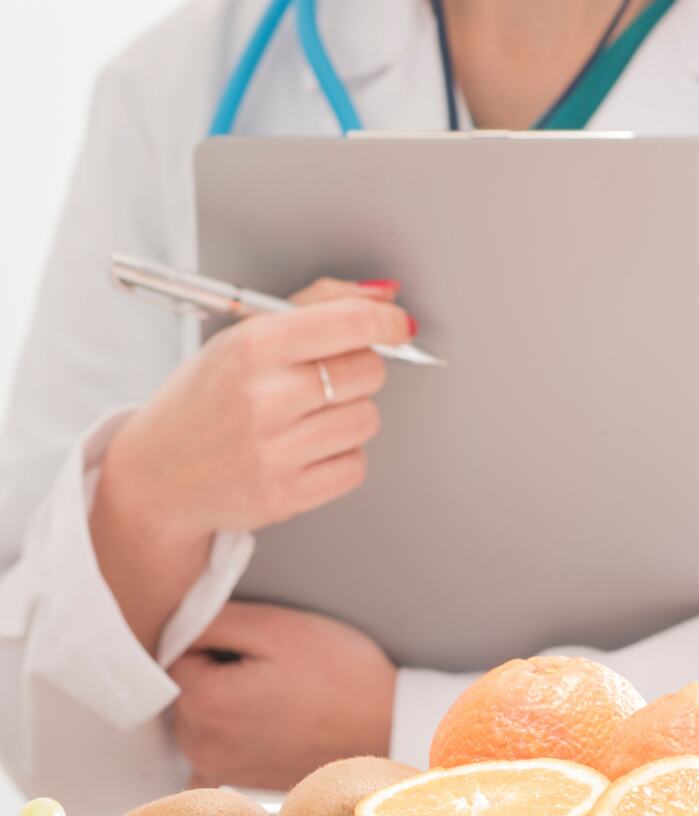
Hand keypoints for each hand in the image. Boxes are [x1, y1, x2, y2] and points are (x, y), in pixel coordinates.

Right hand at [102, 278, 410, 538]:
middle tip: (326, 377)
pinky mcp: (287, 494)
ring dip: (351, 414)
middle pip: (369, 370)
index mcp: (252, 347)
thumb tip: (382, 295)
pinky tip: (307, 449)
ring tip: (309, 416)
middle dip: (360, 369)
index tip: (397, 325)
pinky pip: (356, 466)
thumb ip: (316, 307)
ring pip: (368, 419)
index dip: (387, 321)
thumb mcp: (242, 336)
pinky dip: (341, 457)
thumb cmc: (204, 401)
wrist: (158, 475)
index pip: (350, 323)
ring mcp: (275, 450)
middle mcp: (264, 398)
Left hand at [168, 601, 397, 789]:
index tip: (254, 642)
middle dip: (212, 669)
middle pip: (180, 686)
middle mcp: (198, 743)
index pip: (174, 651)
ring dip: (221, 697)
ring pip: (194, 713)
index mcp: (201, 701)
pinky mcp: (237, 779)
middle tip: (268, 664)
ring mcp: (217, 767)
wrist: (390, 725)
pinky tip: (262, 720)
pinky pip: (210, 747)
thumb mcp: (276, 626)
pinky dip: (226, 730)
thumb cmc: (341, 673)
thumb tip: (170, 624)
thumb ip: (210, 621)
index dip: (214, 637)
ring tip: (275, 689)